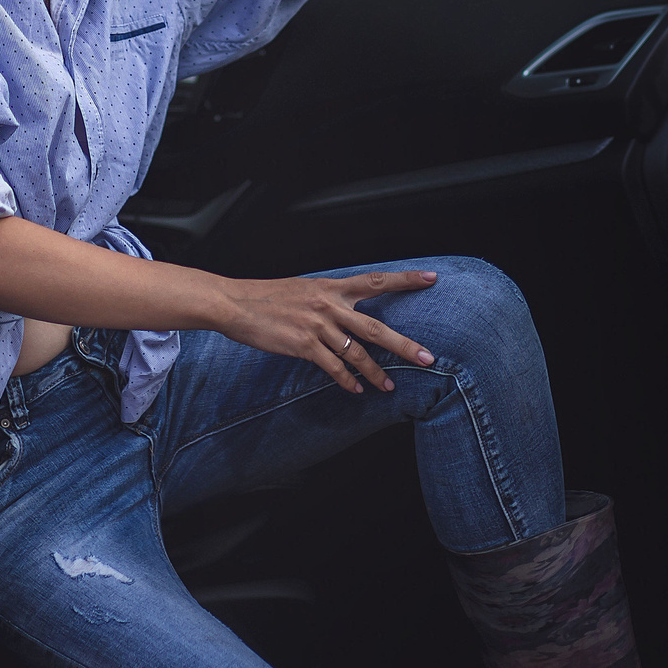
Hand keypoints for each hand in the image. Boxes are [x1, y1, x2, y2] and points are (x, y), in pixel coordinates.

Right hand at [213, 269, 440, 392]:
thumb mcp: (305, 288)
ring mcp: (318, 326)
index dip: (406, 279)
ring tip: (390, 386)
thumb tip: (347, 311)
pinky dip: (347, 381)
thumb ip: (329, 299)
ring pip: (358, 353)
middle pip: (376, 326)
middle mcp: (330, 305)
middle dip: (404, 345)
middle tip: (428, 358)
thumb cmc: (268, 296)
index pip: (377, 280)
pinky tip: (357, 390)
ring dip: (376, 373)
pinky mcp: (304, 345)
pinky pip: (333, 367)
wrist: (236, 303)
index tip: (431, 278)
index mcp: (332, 287)